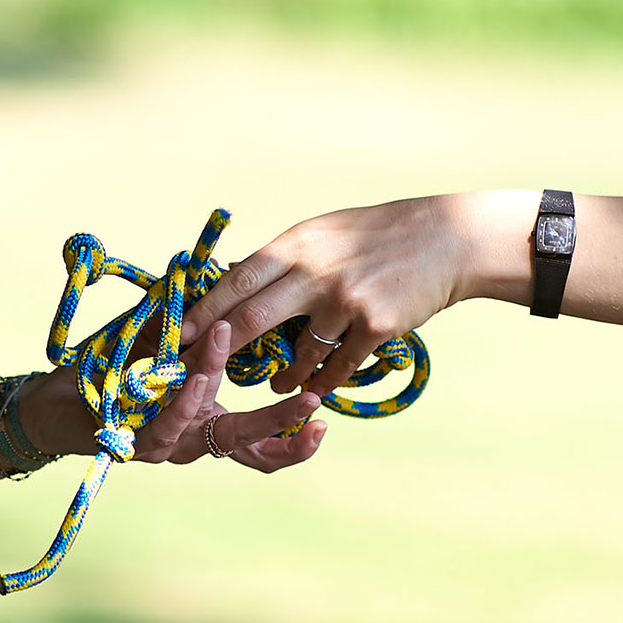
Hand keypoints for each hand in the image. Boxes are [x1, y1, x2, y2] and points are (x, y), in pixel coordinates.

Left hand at [23, 321, 326, 472]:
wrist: (51, 401)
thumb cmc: (109, 371)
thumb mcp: (162, 343)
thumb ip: (196, 328)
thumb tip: (231, 284)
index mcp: (206, 422)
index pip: (260, 443)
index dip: (293, 437)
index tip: (322, 408)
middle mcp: (192, 442)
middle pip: (252, 451)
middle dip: (288, 433)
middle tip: (314, 404)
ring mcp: (167, 447)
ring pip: (218, 437)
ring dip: (249, 409)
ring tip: (275, 379)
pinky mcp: (135, 444)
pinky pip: (171, 425)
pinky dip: (190, 398)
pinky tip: (201, 375)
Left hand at [181, 195, 481, 397]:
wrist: (446, 241)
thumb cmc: (380, 235)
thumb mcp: (326, 234)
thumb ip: (287, 260)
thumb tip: (240, 282)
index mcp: (297, 243)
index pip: (237, 279)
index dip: (203, 310)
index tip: (176, 332)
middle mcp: (315, 270)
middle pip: (252, 318)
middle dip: (218, 349)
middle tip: (194, 372)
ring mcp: (344, 300)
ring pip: (296, 352)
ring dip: (282, 374)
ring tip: (274, 382)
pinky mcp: (373, 326)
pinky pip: (335, 367)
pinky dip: (320, 381)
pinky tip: (313, 388)